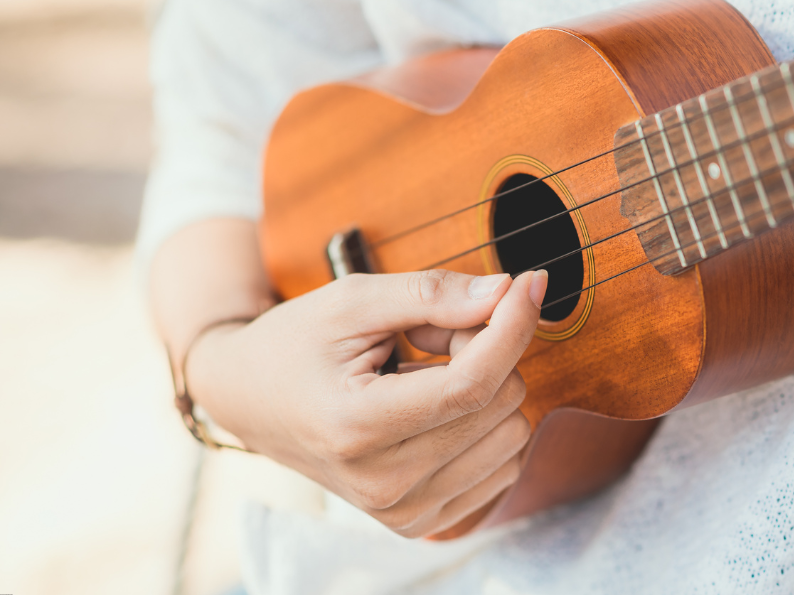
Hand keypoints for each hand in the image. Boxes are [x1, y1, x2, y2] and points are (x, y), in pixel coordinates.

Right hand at [186, 268, 547, 537]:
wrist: (249, 401)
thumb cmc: (298, 342)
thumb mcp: (353, 300)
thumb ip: (432, 294)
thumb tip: (508, 292)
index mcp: (356, 427)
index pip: (471, 384)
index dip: (512, 327)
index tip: (531, 284)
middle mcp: (381, 483)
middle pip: (498, 402)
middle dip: (482, 351)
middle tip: (427, 337)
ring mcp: (403, 510)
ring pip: (512, 433)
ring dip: (483, 389)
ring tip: (422, 375)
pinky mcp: (422, 521)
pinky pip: (505, 465)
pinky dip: (483, 425)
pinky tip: (433, 410)